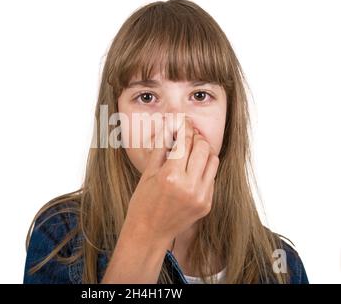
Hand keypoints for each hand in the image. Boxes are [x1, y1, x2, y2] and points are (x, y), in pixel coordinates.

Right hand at [124, 116, 219, 243]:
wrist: (149, 233)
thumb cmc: (143, 203)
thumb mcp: (148, 173)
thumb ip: (162, 148)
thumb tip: (171, 127)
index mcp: (170, 176)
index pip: (185, 142)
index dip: (185, 127)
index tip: (184, 122)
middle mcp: (189, 186)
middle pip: (203, 147)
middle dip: (196, 137)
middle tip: (188, 135)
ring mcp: (201, 197)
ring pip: (213, 160)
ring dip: (203, 151)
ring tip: (192, 151)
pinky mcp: (207, 204)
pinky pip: (211, 177)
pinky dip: (204, 168)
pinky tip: (192, 170)